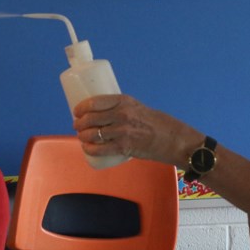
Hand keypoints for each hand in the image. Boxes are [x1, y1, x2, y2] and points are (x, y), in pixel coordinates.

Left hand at [71, 94, 201, 167]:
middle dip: (79, 123)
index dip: (81, 108)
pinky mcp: (124, 147)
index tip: (77, 111)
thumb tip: (100, 115)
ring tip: (82, 137)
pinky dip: (89, 149)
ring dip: (82, 136)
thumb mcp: (136, 107)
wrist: (172, 138)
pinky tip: (86, 148)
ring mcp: (122, 131)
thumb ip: (120, 109)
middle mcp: (121, 114)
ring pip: (92, 134)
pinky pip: (99, 149)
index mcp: (123, 101)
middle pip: (90, 118)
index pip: (94, 102)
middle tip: (78, 126)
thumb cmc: (155, 123)